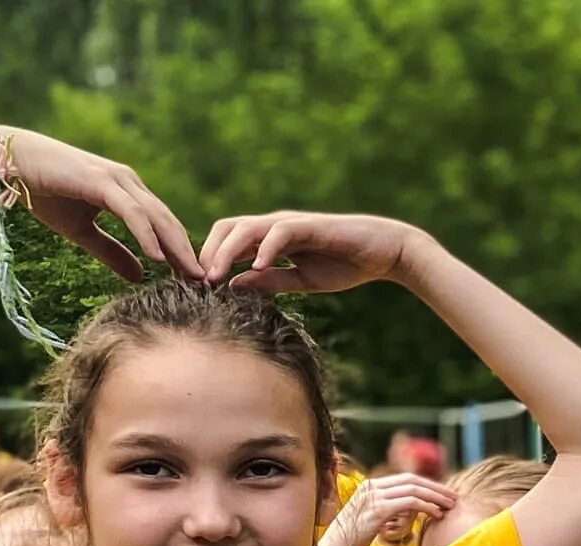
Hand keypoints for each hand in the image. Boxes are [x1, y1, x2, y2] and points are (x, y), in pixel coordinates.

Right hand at [2, 129, 201, 279]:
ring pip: (156, 218)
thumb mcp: (83, 232)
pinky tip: (158, 258)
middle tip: (205, 284)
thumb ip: (111, 252)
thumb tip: (139, 277)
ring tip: (189, 276)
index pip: (162, 227)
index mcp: (128, 194)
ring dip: (175, 248)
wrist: (10, 164)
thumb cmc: (44, 193)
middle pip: (167, 223)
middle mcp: (129, 184)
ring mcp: (117, 180)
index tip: (193, 282)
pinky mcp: (102, 182)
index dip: (180, 253)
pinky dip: (146, 235)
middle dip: (187, 254)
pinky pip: (132, 212)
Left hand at [200, 212, 429, 293]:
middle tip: (197, 281)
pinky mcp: (309, 226)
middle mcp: (274, 226)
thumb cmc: (345, 265)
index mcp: (270, 239)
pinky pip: (279, 233)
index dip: (210, 260)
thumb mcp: (301, 281)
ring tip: (215, 275)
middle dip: (208, 253)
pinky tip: (256, 269)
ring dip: (227, 251)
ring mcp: (291, 223)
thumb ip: (269, 282)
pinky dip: (265, 249)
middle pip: (227, 228)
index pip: (228, 240)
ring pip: (246, 228)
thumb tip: (234, 285)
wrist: (382, 253)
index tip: (198, 286)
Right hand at [328, 475, 456, 545]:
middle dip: (436, 488)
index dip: (427, 485)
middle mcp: (372, 487)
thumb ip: (387, 509)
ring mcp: (374, 497)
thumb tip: (409, 510)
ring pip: (414, 489)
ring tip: (450, 506)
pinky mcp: (378, 510)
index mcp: (370, 486)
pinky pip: (410, 503)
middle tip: (453, 497)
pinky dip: (427, 506)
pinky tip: (437, 514)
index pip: (405, 479)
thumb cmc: (351, 540)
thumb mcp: (370, 519)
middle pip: (412, 480)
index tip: (443, 494)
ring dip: (436, 497)